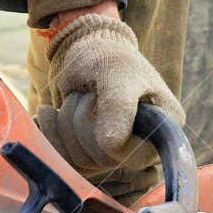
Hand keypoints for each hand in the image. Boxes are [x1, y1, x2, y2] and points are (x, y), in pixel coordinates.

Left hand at [35, 9, 185, 171]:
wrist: (86, 51)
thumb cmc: (109, 57)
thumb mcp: (117, 76)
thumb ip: (118, 108)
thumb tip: (112, 146)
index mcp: (163, 129)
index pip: (136, 157)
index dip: (108, 140)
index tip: (96, 102)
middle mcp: (143, 146)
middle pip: (104, 160)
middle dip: (82, 124)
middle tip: (85, 95)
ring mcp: (116, 153)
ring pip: (81, 161)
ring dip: (66, 125)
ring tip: (73, 97)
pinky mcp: (91, 153)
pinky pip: (66, 160)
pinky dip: (51, 133)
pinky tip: (49, 112)